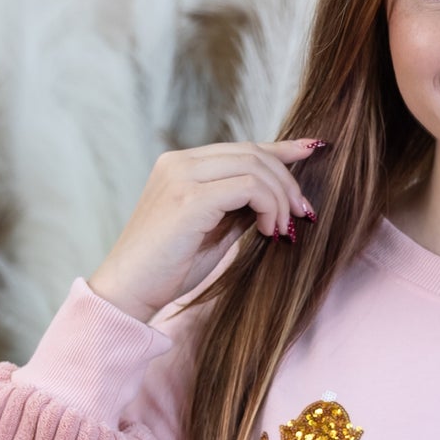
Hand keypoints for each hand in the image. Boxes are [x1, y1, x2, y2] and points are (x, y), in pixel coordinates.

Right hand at [87, 137, 325, 322]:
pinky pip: (248, 187)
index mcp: (181, 165)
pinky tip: (270, 231)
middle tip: (303, 214)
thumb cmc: (169, 269)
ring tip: (284, 230)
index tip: (311, 150)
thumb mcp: (213, 233)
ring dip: (280, 197)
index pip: (241, 148)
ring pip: (254, 166)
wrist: (128, 291)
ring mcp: (182, 176)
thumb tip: (274, 199)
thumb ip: (238, 209)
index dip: (281, 149)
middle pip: (252, 153)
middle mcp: (180, 162)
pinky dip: (269, 206)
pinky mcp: (189, 198)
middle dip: (287, 181)